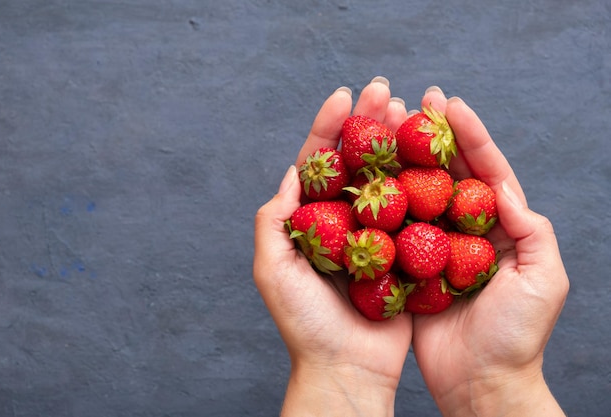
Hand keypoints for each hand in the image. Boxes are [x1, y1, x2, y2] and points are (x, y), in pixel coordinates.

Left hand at [253, 77, 411, 416]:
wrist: (348, 369)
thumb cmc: (304, 324)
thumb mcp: (274, 271)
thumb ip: (275, 221)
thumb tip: (291, 172)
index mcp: (310, 221)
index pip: (319, 163)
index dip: (329, 127)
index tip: (344, 96)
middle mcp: (343, 222)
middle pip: (357, 162)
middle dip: (368, 123)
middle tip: (384, 89)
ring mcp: (376, 235)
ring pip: (389, 179)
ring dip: (399, 143)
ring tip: (412, 109)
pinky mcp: (405, 252)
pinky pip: (416, 211)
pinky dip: (424, 182)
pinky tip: (436, 155)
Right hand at [410, 87, 568, 415]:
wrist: (479, 382)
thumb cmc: (517, 336)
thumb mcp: (543, 279)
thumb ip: (532, 231)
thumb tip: (504, 187)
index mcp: (501, 227)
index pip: (486, 171)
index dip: (470, 135)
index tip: (450, 104)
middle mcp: (465, 230)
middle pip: (448, 173)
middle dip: (432, 136)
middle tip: (413, 102)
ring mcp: (434, 246)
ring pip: (417, 193)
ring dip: (403, 159)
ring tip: (386, 127)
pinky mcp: (408, 266)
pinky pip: (393, 228)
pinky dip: (381, 201)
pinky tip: (365, 177)